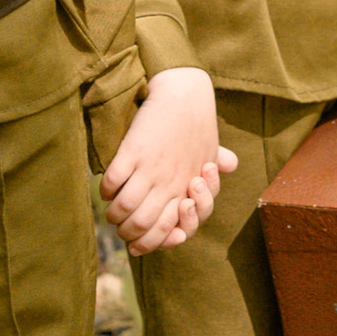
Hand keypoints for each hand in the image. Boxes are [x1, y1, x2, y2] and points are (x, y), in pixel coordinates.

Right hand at [101, 68, 234, 259]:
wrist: (184, 92)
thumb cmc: (197, 120)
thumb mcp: (211, 144)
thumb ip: (219, 161)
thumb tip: (230, 164)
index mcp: (189, 189)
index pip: (175, 230)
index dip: (155, 243)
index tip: (141, 243)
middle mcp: (171, 183)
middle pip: (144, 226)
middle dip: (128, 234)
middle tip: (122, 229)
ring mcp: (151, 168)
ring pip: (125, 209)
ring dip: (114, 216)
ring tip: (112, 212)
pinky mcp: (133, 151)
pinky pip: (113, 182)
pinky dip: (106, 191)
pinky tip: (106, 189)